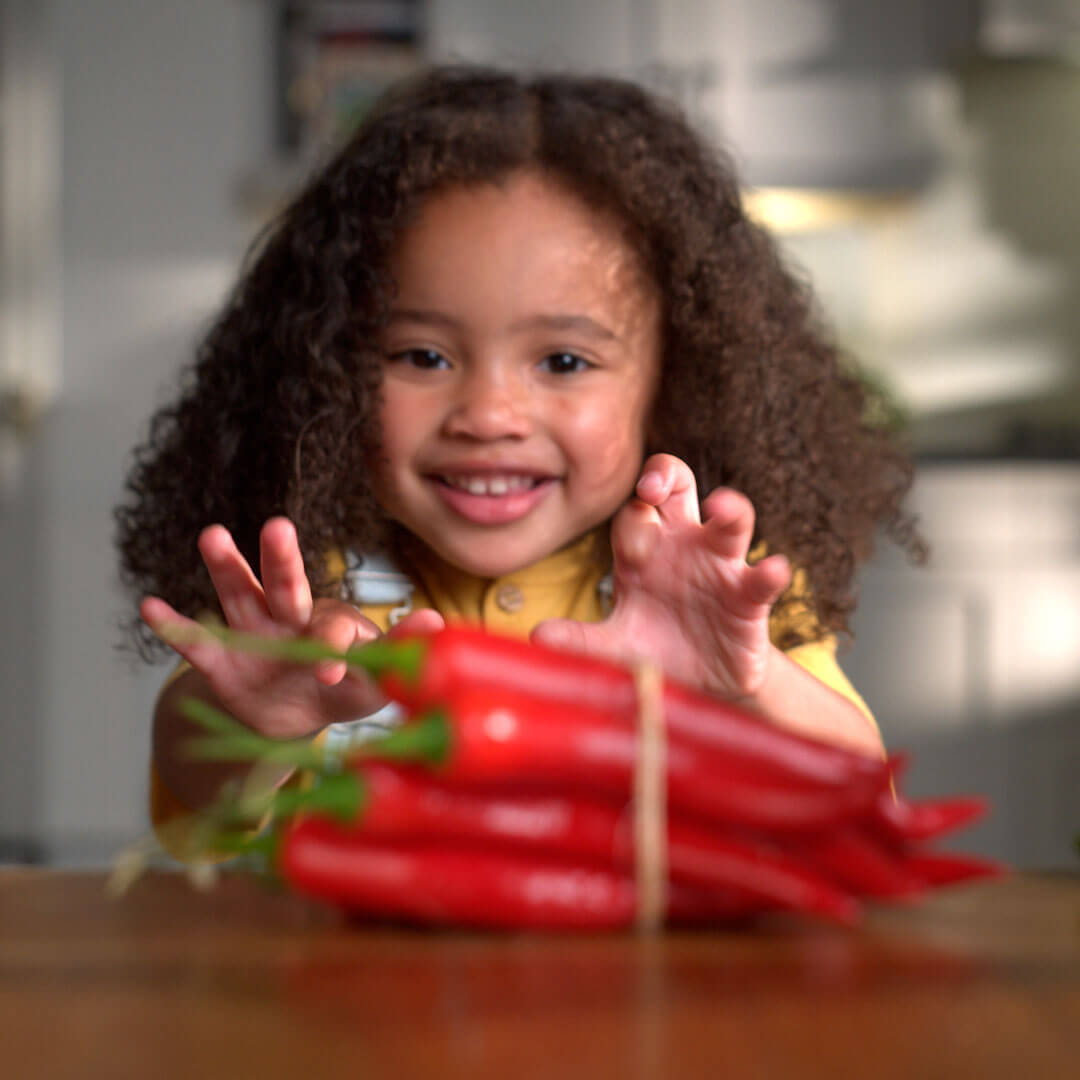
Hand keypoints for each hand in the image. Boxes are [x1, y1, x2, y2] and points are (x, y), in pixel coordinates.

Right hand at [141, 517, 443, 738]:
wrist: (293, 718)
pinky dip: (172, 626)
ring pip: (239, 594)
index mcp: (330, 622)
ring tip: (212, 536)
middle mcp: (289, 617)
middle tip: (279, 528)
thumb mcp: (372, 679)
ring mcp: (252, 632)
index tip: (332, 672)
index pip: (332, 626)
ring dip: (226, 568)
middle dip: (284, 559)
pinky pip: (194, 640)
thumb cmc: (343, 690)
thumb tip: (437, 620)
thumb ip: (397, 651)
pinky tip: (150, 605)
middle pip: (287, 584)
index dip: (333, 645)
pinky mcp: (221, 657)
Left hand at [531, 454, 790, 700]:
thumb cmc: (653, 650)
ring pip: (730, 520)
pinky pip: (762, 578)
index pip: (632, 511)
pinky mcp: (749, 599)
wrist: (699, 688)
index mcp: (642, 550)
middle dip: (665, 476)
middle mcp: (681, 546)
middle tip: (653, 490)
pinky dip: (771, 572)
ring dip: (730, 508)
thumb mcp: (613, 645)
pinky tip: (774, 569)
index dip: (631, 520)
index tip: (631, 551)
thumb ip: (579, 640)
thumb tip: (537, 637)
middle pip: (677, 485)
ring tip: (723, 507)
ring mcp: (720, 568)